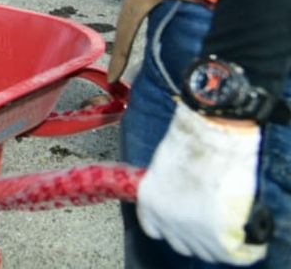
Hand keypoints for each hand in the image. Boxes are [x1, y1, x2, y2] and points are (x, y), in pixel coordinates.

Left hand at [137, 101, 265, 264]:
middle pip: (179, 244)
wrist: (212, 140)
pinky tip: (247, 240)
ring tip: (228, 229)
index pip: (152, 227)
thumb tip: (182, 192)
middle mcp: (165, 220)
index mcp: (148, 199)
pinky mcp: (216, 237)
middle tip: (207, 225)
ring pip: (205, 252)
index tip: (178, 222)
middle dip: (192, 237)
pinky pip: (233, 254)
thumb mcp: (167, 164)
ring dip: (216, 243)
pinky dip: (243, 249)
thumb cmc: (191, 142)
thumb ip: (169, 185)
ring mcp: (190, 231)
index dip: (167, 227)